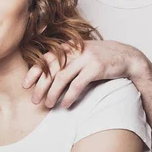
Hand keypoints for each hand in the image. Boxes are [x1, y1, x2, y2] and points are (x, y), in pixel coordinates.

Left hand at [23, 40, 146, 107]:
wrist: (126, 56)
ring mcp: (85, 58)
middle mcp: (74, 50)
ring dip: (53, 94)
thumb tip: (45, 77)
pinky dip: (69, 97)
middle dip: (41, 86)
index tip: (25, 85)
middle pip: (51, 70)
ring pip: (62, 78)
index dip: (34, 72)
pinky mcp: (95, 67)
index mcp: (68, 46)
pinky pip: (77, 85)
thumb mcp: (81, 54)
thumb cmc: (99, 58)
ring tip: (48, 105)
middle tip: (35, 100)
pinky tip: (66, 105)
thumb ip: (66, 60)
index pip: (45, 59)